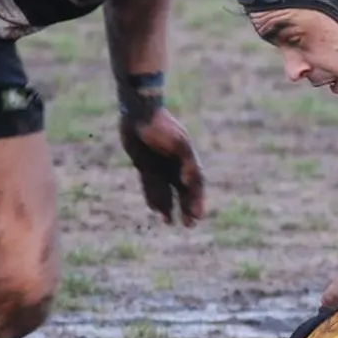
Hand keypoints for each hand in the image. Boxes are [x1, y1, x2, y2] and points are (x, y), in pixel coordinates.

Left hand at [120, 109, 205, 225]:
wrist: (139, 112)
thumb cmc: (161, 126)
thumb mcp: (177, 143)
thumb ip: (186, 161)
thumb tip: (190, 180)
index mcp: (186, 160)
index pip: (195, 185)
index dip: (198, 201)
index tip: (198, 216)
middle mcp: (175, 164)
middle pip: (183, 191)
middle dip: (187, 207)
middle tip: (189, 225)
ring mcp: (160, 165)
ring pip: (167, 190)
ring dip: (169, 205)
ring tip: (168, 222)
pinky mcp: (144, 164)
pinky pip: (150, 185)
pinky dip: (153, 196)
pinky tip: (154, 209)